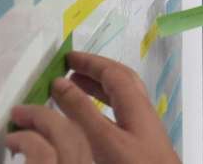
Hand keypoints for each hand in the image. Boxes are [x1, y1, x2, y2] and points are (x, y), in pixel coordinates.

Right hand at [6, 52, 179, 163]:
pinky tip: (90, 119)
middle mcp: (142, 111)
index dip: (90, 62)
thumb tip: (60, 84)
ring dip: (97, 89)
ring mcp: (142, 127)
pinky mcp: (140, 143)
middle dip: (94, 71)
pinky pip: (118, 114)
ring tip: (74, 89)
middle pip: (119, 80)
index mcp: (136, 103)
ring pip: (119, 97)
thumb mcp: (103, 138)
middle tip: (70, 69)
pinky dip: (101, 108)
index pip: (112, 72)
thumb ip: (82, 111)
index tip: (67, 58)